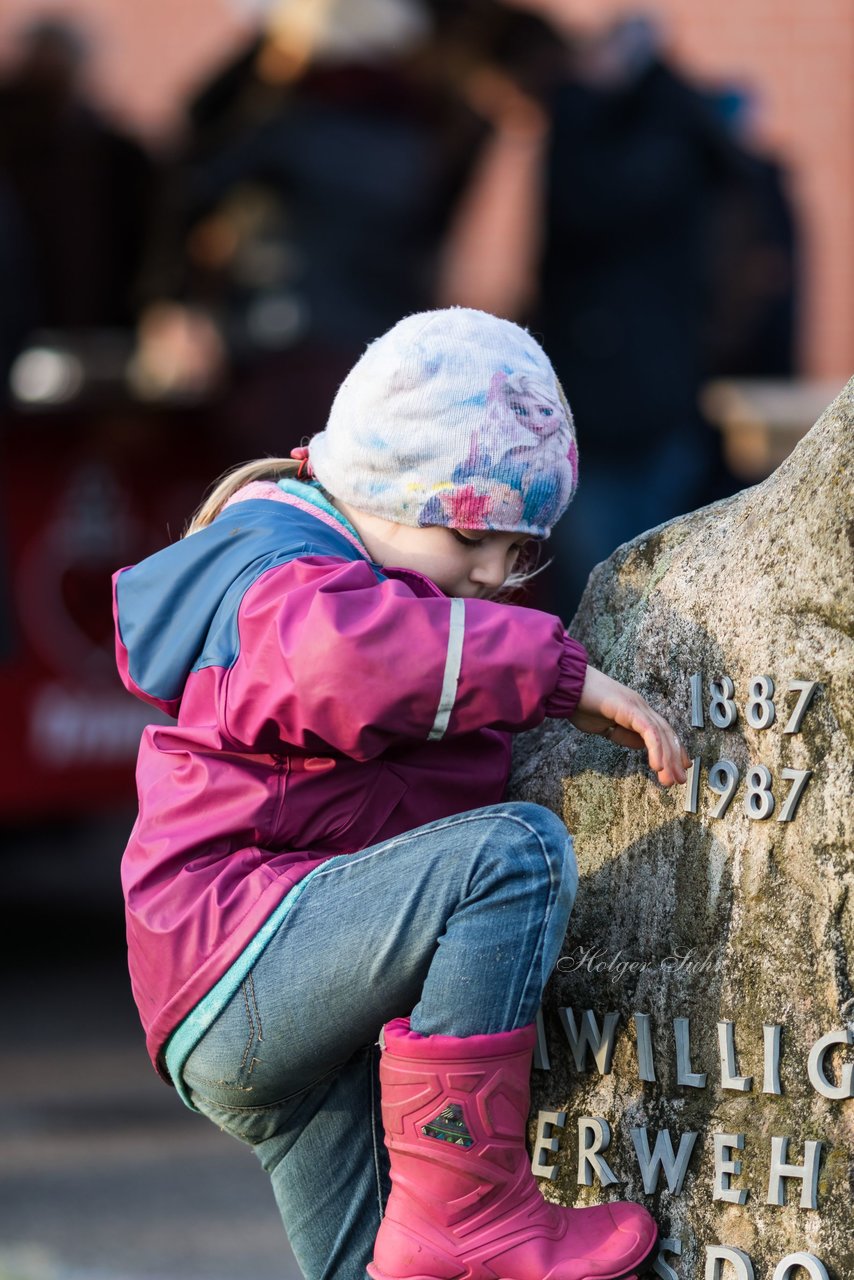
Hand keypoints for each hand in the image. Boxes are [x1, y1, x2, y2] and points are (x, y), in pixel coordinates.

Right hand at [569, 665, 689, 786]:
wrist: (566, 687)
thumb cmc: (580, 704)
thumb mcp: (604, 727)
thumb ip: (623, 735)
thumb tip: (642, 745)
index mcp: (636, 710)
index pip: (661, 731)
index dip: (672, 749)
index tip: (679, 767)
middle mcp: (640, 706)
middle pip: (665, 733)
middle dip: (674, 758)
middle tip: (678, 780)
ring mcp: (637, 705)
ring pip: (660, 733)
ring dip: (667, 758)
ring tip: (668, 779)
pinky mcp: (630, 708)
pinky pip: (648, 731)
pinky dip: (655, 748)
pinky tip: (657, 765)